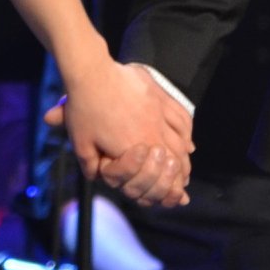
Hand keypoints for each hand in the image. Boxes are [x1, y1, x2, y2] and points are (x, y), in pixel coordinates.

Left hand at [44, 61, 193, 205]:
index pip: (158, 173)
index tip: (175, 195)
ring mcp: (159, 113)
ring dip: (185, 156)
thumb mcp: (81, 143)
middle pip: (175, 157)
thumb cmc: (85, 109)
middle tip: (183, 183)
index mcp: (135, 148)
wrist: (93, 74)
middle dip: (180, 174)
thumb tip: (95, 177)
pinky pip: (181, 116)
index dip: (167, 188)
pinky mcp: (160, 96)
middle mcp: (153, 132)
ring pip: (181, 139)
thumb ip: (90, 165)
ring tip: (187, 165)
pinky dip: (188, 131)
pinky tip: (189, 139)